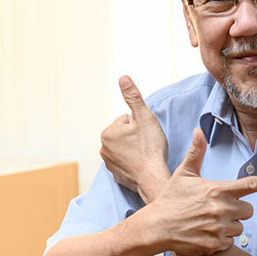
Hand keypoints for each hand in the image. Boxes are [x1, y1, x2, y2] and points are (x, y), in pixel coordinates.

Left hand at [100, 75, 168, 199]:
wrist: (153, 178)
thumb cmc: (150, 148)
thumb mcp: (144, 117)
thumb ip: (133, 97)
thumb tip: (123, 78)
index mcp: (108, 132)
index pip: (127, 120)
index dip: (140, 126)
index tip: (145, 136)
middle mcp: (103, 147)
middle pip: (125, 133)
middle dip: (136, 136)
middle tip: (147, 145)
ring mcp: (108, 162)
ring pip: (126, 147)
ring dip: (135, 148)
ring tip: (145, 154)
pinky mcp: (115, 174)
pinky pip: (126, 161)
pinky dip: (134, 161)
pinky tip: (142, 164)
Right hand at [140, 128, 256, 255]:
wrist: (155, 227)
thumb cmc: (171, 199)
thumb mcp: (183, 174)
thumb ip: (196, 153)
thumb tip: (198, 130)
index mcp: (218, 190)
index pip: (251, 184)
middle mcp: (222, 209)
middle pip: (248, 210)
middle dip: (237, 210)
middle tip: (217, 209)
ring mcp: (219, 228)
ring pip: (240, 228)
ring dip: (229, 226)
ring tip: (208, 222)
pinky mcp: (215, 245)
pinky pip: (230, 243)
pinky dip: (221, 241)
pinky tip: (205, 234)